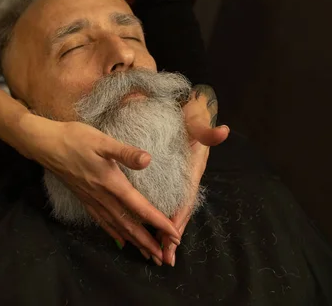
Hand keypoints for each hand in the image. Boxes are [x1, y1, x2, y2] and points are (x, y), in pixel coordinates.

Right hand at [18, 114, 181, 261]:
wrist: (47, 145)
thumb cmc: (75, 139)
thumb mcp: (102, 141)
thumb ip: (125, 152)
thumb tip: (148, 160)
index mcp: (111, 183)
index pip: (140, 208)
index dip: (159, 223)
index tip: (175, 236)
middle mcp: (103, 197)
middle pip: (129, 225)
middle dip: (148, 242)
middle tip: (163, 258)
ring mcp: (92, 200)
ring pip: (116, 227)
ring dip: (133, 242)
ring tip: (147, 255)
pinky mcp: (84, 198)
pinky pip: (102, 221)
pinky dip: (114, 233)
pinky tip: (120, 239)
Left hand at [159, 84, 228, 265]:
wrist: (190, 110)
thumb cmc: (191, 116)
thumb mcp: (197, 120)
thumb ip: (207, 129)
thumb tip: (222, 130)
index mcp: (192, 171)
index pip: (185, 199)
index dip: (179, 217)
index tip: (171, 236)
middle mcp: (186, 181)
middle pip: (179, 213)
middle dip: (171, 236)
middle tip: (164, 258)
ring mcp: (178, 182)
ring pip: (171, 212)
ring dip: (163, 233)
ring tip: (156, 255)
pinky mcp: (169, 180)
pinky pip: (163, 204)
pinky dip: (156, 219)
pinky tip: (146, 231)